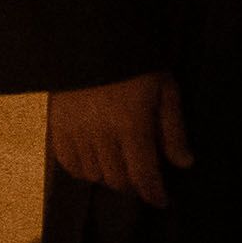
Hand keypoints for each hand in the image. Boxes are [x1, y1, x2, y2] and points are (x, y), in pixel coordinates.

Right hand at [47, 72, 192, 207]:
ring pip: (94, 176)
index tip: (161, 201)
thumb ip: (173, 129)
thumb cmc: (135, 64)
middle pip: (118, 180)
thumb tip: (184, 163)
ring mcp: (76, 133)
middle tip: (142, 177)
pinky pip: (69, 165)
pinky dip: (84, 170)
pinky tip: (95, 160)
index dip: (154, 194)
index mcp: (132, 125)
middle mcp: (101, 136)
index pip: (143, 175)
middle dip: (134, 185)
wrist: (90, 41)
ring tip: (119, 164)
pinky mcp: (57, 129)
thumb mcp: (165, 90)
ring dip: (110, 176)